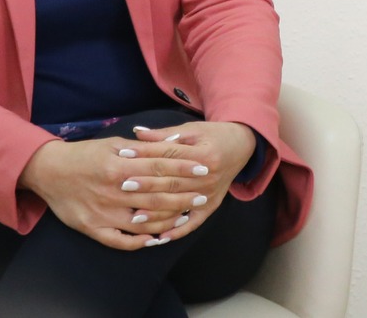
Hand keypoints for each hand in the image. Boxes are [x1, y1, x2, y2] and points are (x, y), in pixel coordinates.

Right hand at [17, 136, 202, 250]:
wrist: (49, 171)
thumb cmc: (86, 155)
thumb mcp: (114, 144)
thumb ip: (144, 147)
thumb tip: (175, 142)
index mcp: (120, 166)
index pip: (160, 167)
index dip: (184, 168)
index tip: (204, 169)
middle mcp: (113, 190)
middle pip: (156, 195)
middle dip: (182, 196)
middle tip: (202, 196)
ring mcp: (103, 212)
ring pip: (142, 221)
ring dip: (166, 221)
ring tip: (185, 218)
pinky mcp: (92, 228)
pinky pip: (119, 240)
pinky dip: (139, 241)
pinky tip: (155, 240)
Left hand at [113, 120, 257, 245]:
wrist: (242, 145)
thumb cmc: (213, 135)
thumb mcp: (192, 129)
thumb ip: (165, 135)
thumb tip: (137, 134)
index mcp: (204, 154)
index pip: (170, 156)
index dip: (146, 155)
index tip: (125, 156)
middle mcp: (208, 176)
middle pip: (173, 182)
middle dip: (146, 184)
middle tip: (123, 186)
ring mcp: (210, 193)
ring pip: (179, 204)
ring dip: (157, 212)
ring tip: (134, 216)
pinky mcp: (212, 205)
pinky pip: (194, 222)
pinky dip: (178, 231)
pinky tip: (160, 238)